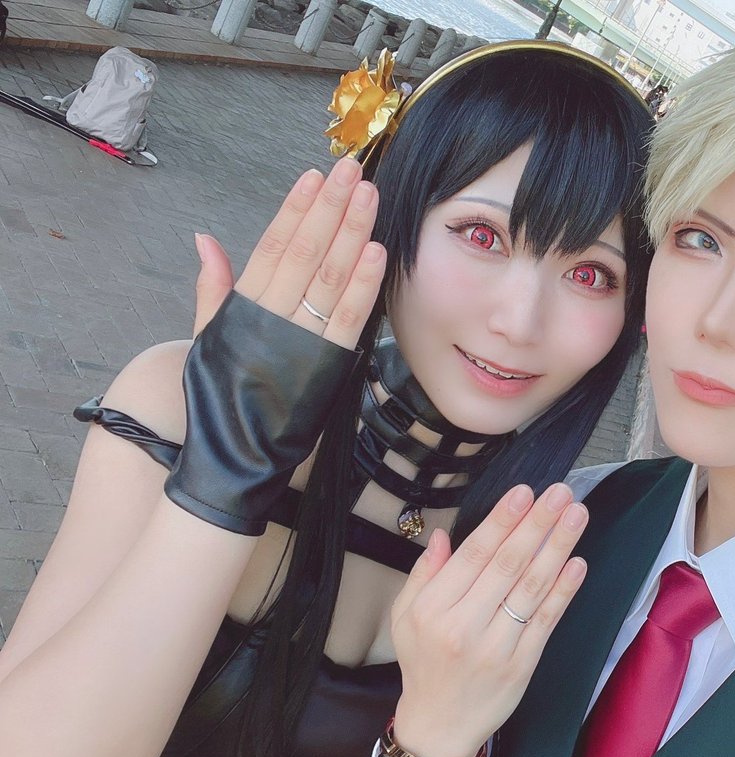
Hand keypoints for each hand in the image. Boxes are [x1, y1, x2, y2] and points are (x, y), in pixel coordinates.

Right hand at [165, 158, 387, 533]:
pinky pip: (349, 320)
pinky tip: (378, 252)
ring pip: (330, 277)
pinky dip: (364, 286)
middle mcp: (272, 319)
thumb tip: (205, 239)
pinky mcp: (327, 368)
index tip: (312, 175)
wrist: (233, 458)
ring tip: (368, 196)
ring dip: (352, 233)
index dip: (294, 209)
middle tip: (351, 169)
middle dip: (330, 207)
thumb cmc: (218, 400)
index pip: (272, 247)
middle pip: (306, 252)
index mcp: (243, 308)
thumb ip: (212, 289)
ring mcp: (301, 342)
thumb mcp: (207, 339)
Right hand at [388, 483, 589, 756]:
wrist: (440, 726)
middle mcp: (464, 626)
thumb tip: (445, 535)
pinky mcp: (523, 664)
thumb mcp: (405, 617)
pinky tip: (577, 563)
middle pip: (508, 565)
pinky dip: (563, 590)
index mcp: (433, 610)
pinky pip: (547, 620)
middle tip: (560, 492)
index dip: (502, 522)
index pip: (474, 555)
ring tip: (576, 515)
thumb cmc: (423, 664)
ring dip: (557, 547)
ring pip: (532, 588)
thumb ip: (425, 574)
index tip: (524, 493)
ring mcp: (497, 646)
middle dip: (537, 524)